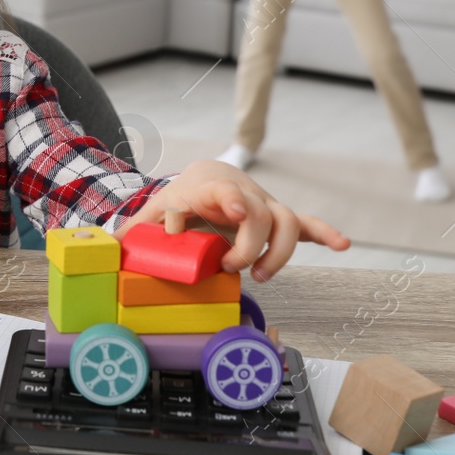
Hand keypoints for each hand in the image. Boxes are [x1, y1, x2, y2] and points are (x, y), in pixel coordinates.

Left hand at [112, 160, 349, 281]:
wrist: (204, 179)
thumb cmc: (179, 200)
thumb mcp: (154, 212)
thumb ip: (138, 228)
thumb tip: (111, 246)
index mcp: (206, 190)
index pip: (219, 193)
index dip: (227, 202)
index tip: (232, 214)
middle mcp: (240, 195)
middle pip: (259, 214)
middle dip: (249, 244)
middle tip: (230, 267)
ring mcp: (262, 206)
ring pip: (285, 220)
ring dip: (279, 251)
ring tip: (261, 275)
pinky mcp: (277, 218)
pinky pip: (305, 224)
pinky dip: (324, 233)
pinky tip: (343, 244)